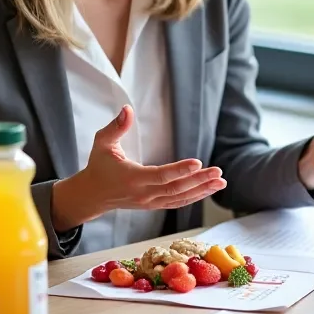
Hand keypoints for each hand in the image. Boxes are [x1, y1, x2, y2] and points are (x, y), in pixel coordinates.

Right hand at [51, 105, 225, 231]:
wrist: (93, 194)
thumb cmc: (99, 165)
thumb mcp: (102, 143)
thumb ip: (115, 127)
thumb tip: (127, 109)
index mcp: (132, 178)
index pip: (160, 175)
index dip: (180, 170)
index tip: (198, 162)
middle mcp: (143, 193)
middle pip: (176, 189)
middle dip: (199, 181)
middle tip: (218, 172)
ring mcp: (150, 202)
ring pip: (179, 198)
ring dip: (202, 190)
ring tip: (220, 181)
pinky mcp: (154, 205)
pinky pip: (177, 202)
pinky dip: (194, 197)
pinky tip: (209, 189)